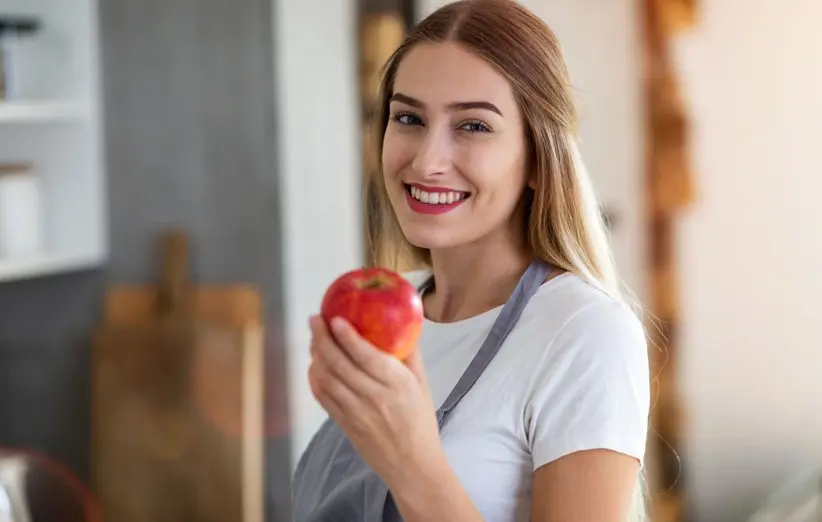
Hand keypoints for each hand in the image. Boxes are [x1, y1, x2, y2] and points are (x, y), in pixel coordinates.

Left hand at [307, 315, 443, 488]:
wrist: (413, 465)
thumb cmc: (420, 421)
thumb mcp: (423, 385)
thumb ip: (410, 355)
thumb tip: (402, 325)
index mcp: (397, 383)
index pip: (365, 355)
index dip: (346, 336)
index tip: (334, 318)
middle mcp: (374, 396)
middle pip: (340, 363)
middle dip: (322, 338)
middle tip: (315, 320)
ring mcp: (356, 412)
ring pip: (327, 378)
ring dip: (316, 355)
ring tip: (313, 338)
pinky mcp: (344, 424)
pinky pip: (323, 397)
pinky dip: (314, 378)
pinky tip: (314, 365)